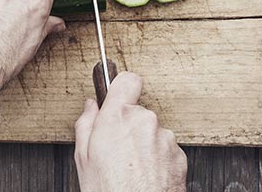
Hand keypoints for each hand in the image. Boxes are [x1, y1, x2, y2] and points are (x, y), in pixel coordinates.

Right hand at [74, 72, 186, 191]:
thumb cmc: (109, 190)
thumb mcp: (83, 157)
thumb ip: (86, 124)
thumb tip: (90, 107)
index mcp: (117, 117)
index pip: (127, 80)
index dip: (121, 87)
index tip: (117, 94)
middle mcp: (145, 122)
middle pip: (138, 112)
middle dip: (129, 126)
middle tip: (116, 150)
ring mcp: (164, 138)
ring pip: (152, 132)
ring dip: (144, 145)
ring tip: (131, 169)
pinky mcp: (179, 155)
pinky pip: (165, 149)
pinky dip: (157, 159)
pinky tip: (145, 176)